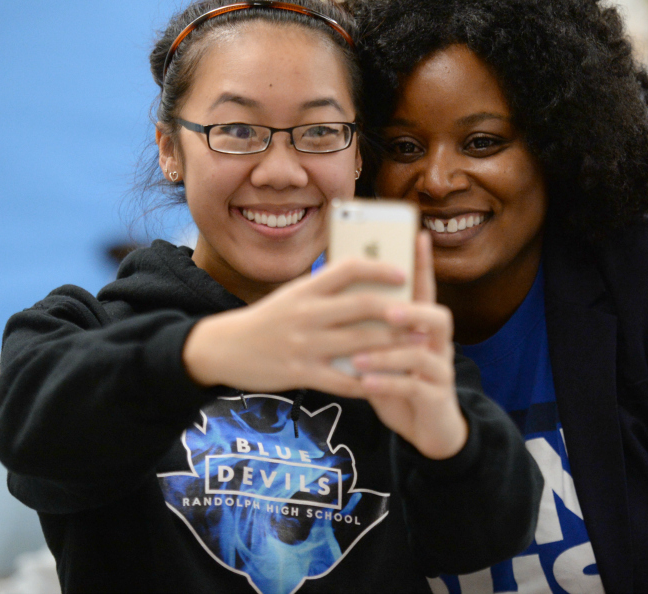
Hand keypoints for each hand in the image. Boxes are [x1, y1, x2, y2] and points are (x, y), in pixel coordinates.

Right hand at [182, 258, 411, 397]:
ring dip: (394, 344)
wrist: (224, 349)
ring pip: (360, 343)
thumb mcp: (293, 295)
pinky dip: (369, 380)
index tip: (404, 274)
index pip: (348, 268)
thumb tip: (369, 279)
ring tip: (416, 344)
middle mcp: (306, 313)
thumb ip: (326, 289)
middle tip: (423, 315)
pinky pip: (344, 380)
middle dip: (398, 312)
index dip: (380, 269)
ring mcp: (304, 345)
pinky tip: (388, 379)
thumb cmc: (268, 318)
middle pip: (362, 306)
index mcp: (306, 289)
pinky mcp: (301, 374)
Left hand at [353, 232, 468, 459]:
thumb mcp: (385, 354)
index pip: (424, 289)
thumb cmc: (398, 383)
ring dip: (389, 354)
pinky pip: (413, 387)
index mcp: (422, 327)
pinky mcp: (435, 397)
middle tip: (388, 311)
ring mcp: (439, 370)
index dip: (423, 263)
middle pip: (437, 317)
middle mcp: (436, 344)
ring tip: (358, 358)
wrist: (427, 429)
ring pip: (421, 353)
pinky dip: (387, 383)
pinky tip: (365, 383)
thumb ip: (370, 330)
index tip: (418, 236)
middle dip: (412, 311)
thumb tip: (338, 299)